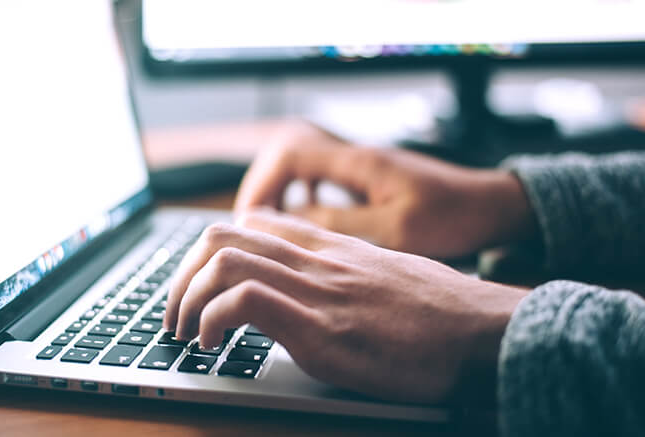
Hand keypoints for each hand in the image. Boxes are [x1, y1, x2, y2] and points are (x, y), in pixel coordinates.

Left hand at [164, 209, 526, 403]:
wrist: (487, 331)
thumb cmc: (443, 312)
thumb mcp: (386, 276)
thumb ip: (344, 273)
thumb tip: (315, 290)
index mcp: (331, 247)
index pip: (252, 223)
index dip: (211, 251)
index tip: (201, 285)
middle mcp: (317, 259)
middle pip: (222, 235)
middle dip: (182, 275)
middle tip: (176, 313)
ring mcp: (317, 290)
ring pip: (223, 260)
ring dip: (186, 298)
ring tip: (185, 332)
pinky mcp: (322, 328)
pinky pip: (245, 301)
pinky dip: (212, 320)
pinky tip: (213, 345)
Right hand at [235, 121, 536, 258]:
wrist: (492, 206)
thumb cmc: (453, 217)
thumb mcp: (394, 230)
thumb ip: (339, 224)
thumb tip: (287, 223)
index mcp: (358, 163)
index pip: (289, 154)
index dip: (261, 184)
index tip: (250, 220)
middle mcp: (355, 157)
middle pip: (287, 156)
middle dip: (263, 189)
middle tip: (251, 228)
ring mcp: (362, 167)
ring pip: (302, 169)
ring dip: (281, 195)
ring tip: (270, 230)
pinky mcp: (369, 180)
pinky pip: (322, 181)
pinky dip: (304, 199)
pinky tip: (306, 225)